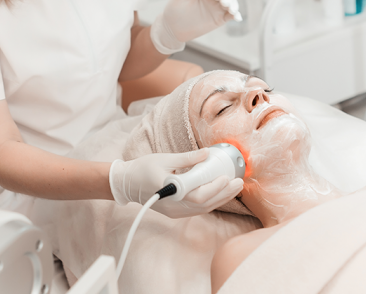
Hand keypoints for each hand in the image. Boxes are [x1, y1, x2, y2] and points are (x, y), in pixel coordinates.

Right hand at [109, 149, 243, 217]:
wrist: (126, 184)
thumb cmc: (142, 169)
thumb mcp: (165, 159)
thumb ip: (187, 158)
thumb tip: (207, 153)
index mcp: (170, 191)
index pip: (198, 195)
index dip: (214, 189)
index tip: (226, 178)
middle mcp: (174, 206)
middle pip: (205, 204)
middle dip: (224, 194)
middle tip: (239, 183)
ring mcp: (175, 211)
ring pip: (203, 209)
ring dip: (221, 198)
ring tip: (234, 188)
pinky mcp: (176, 212)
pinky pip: (198, 209)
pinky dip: (211, 201)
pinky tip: (221, 193)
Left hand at [150, 0, 242, 53]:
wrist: (173, 28)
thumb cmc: (174, 9)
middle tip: (223, 3)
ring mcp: (216, 8)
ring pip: (230, 3)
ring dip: (233, 5)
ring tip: (231, 10)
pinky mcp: (219, 19)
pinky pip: (230, 16)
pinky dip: (236, 15)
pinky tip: (237, 18)